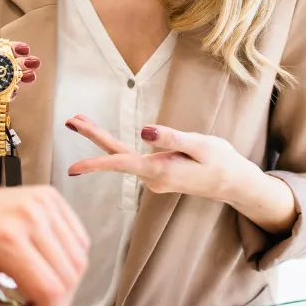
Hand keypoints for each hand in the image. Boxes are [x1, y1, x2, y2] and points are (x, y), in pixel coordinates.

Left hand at [0, 186, 88, 305]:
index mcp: (5, 239)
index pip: (50, 292)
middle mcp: (28, 215)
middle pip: (68, 278)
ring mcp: (41, 202)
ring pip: (78, 261)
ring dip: (64, 289)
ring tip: (34, 298)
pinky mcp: (49, 197)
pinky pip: (78, 241)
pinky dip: (67, 263)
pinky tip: (43, 272)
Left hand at [64, 116, 296, 233]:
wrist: (236, 184)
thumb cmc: (222, 163)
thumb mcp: (202, 146)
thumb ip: (172, 138)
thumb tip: (143, 130)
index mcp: (161, 171)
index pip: (122, 164)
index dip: (95, 164)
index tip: (72, 169)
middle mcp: (153, 177)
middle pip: (116, 156)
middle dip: (92, 137)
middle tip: (69, 121)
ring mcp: (154, 177)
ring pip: (121, 156)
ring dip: (100, 138)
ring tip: (78, 120)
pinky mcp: (158, 172)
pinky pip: (131, 158)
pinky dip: (115, 146)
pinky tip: (105, 137)